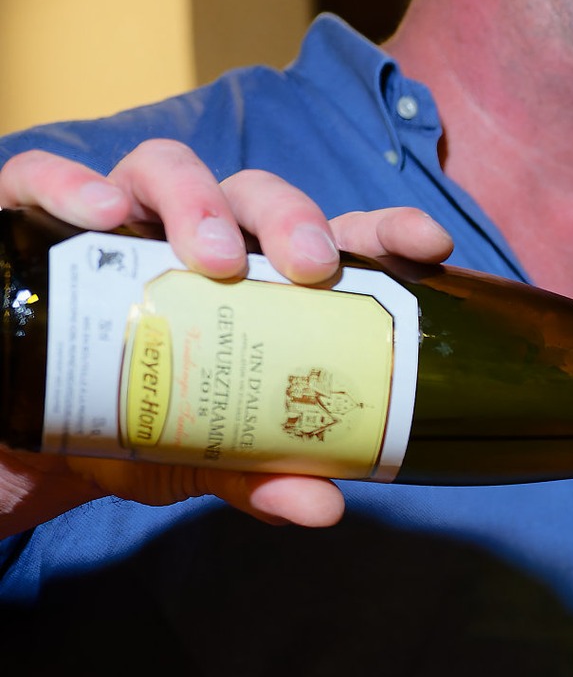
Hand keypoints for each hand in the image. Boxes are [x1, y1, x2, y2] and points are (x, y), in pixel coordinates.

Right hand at [0, 141, 453, 534]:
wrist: (19, 436)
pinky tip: (98, 212)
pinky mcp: (38, 216)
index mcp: (258, 279)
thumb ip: (257, 475)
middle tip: (307, 269)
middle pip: (258, 194)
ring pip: (169, 168)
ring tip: (206, 258)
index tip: (428, 243)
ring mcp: (120, 219)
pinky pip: (47, 175)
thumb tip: (322, 507)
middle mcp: (196, 233)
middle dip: (292, 218)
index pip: (335, 234)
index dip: (386, 228)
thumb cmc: (126, 426)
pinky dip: (72, 181)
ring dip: (197, 201)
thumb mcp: (195, 458)